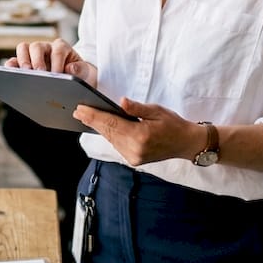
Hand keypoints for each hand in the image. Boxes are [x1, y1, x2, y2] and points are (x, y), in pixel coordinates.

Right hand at [5, 38, 95, 84]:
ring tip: (24, 74)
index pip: (57, 51)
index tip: (56, 75)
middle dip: (36, 60)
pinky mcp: (25, 63)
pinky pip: (15, 61)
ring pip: (23, 48)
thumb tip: (70, 69)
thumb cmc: (81, 74)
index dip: (56, 62)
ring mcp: (34, 55)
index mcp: (62, 47)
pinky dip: (12, 66)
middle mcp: (46, 48)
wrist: (77, 80)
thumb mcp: (87, 72)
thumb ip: (81, 69)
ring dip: (22, 60)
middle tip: (38, 73)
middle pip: (37, 46)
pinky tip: (11, 74)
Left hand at [72, 98, 202, 166]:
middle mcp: (135, 149)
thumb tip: (121, 102)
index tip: (80, 109)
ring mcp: (134, 157)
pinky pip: (116, 144)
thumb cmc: (173, 124)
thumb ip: (137, 108)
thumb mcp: (157, 111)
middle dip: (92, 121)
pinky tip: (102, 126)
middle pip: (108, 132)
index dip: (94, 116)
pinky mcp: (134, 160)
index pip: (112, 124)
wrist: (186, 143)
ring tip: (85, 116)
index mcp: (141, 135)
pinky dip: (109, 135)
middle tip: (77, 111)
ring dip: (99, 128)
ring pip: (111, 139)